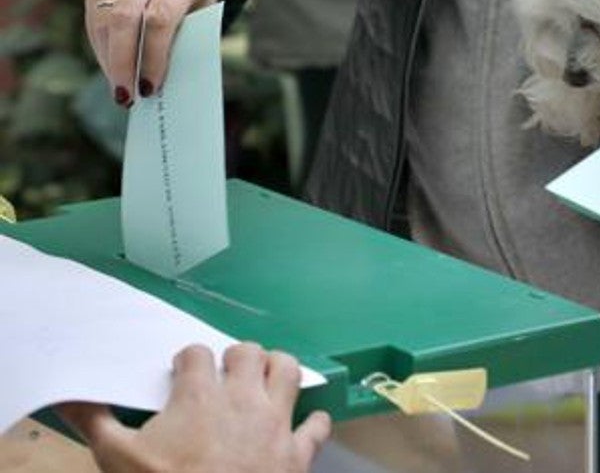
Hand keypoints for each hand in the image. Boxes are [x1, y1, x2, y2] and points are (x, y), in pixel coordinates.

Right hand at [58, 344, 329, 472]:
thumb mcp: (117, 458)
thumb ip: (95, 422)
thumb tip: (69, 398)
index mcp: (199, 396)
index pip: (197, 354)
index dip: (188, 360)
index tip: (182, 373)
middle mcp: (242, 400)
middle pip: (248, 353)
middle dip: (237, 358)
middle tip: (226, 375)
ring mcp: (275, 425)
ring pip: (289, 373)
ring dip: (279, 371)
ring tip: (265, 382)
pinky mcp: (298, 453)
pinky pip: (317, 427)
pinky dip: (313, 423)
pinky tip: (304, 426)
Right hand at [84, 0, 218, 105]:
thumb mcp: (203, 12)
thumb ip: (186, 39)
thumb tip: (160, 83)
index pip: (160, 18)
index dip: (153, 57)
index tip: (151, 88)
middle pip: (124, 18)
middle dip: (123, 63)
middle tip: (126, 97)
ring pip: (104, 20)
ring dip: (109, 60)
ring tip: (120, 89)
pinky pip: (93, 17)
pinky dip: (102, 47)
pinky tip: (112, 67)